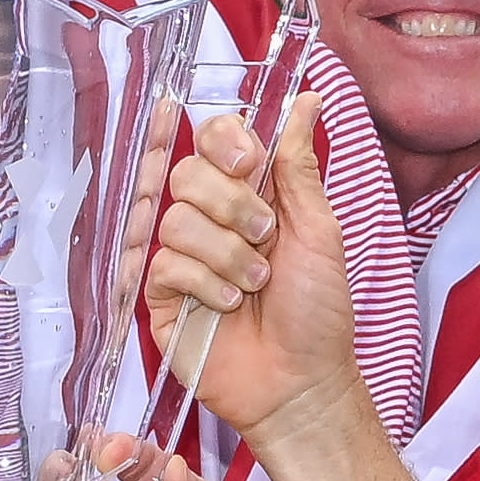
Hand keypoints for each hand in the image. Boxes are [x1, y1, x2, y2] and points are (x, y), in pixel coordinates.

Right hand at [144, 106, 365, 447]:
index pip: (212, 139)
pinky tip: (228, 307)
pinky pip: (164, 265)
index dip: (222, 142)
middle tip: (264, 238)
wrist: (300, 382)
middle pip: (184, 173)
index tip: (248, 162)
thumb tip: (308, 98)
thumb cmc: (318, 313)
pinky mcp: (161, 296)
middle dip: (230, 205)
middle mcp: (209, 220)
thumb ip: (299, 164)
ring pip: (175, 221)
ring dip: (226, 254)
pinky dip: (205, 284)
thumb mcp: (318, 229)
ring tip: (255, 285)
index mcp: (248, 196)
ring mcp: (182, 258)